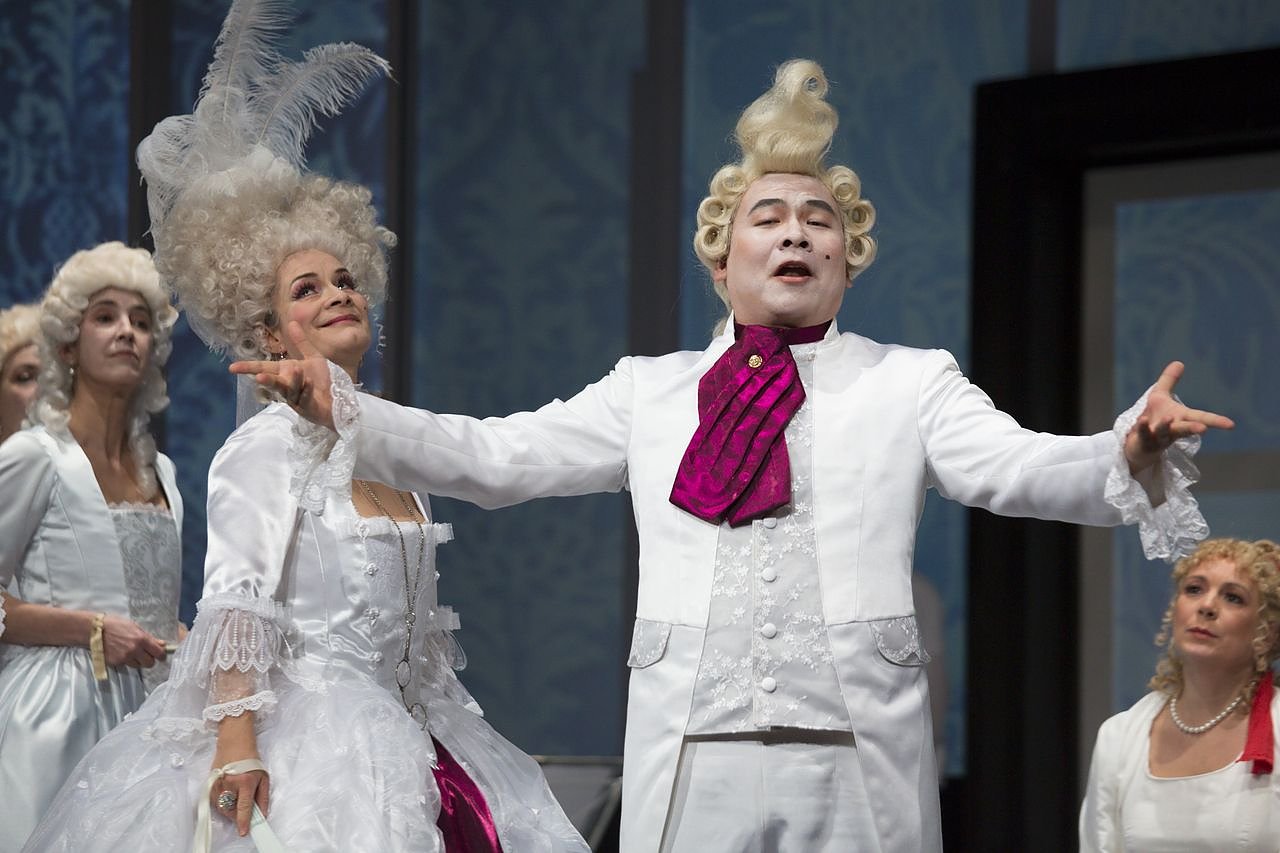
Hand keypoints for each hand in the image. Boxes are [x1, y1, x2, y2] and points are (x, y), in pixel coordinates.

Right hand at [100, 614, 165, 667]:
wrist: (95, 630)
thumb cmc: (115, 624)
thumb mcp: (134, 626)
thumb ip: (149, 637)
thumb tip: (161, 644)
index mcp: (141, 639)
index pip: (158, 653)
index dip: (161, 655)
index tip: (161, 655)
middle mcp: (135, 650)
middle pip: (150, 663)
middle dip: (150, 659)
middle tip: (147, 654)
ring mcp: (125, 658)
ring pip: (139, 666)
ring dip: (139, 661)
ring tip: (133, 653)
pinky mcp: (116, 662)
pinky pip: (127, 665)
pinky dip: (128, 661)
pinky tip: (123, 653)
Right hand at [213, 718, 269, 836]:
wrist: (234, 743)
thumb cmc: (251, 760)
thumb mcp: (264, 777)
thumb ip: (263, 798)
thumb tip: (262, 814)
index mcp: (246, 782)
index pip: (244, 807)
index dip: (243, 821)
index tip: (243, 832)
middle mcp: (230, 784)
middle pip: (230, 810)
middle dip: (236, 816)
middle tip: (242, 813)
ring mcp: (218, 784)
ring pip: (221, 807)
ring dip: (229, 810)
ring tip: (236, 801)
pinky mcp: (210, 783)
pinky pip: (214, 801)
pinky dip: (221, 804)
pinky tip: (228, 796)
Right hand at [229, 320, 334, 429]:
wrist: (340, 399)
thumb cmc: (324, 380)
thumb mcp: (314, 358)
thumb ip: (302, 343)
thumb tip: (291, 322)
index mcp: (286, 372)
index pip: (264, 368)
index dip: (249, 368)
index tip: (232, 368)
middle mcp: (287, 386)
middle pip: (273, 382)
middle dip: (266, 379)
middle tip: (259, 377)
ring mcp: (296, 399)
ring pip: (289, 390)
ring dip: (293, 380)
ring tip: (297, 369)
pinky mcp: (307, 409)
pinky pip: (305, 398)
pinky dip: (307, 390)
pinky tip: (310, 383)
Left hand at [1124, 361, 1233, 473]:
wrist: (1136, 443)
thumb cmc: (1152, 419)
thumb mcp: (1159, 397)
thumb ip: (1168, 381)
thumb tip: (1179, 362)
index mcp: (1180, 418)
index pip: (1200, 418)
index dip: (1216, 421)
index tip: (1231, 425)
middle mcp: (1172, 429)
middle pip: (1185, 428)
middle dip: (1193, 428)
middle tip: (1203, 429)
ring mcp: (1158, 437)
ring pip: (1164, 432)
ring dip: (1166, 426)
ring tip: (1168, 418)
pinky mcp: (1143, 441)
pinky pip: (1143, 434)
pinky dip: (1143, 428)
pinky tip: (1142, 420)